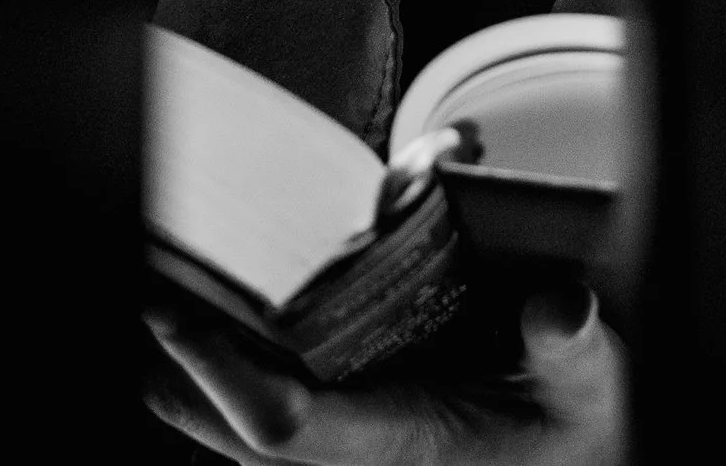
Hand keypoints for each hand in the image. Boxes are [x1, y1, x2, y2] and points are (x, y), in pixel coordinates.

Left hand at [144, 284, 624, 464]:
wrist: (576, 463)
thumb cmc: (577, 427)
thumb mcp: (591, 384)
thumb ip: (571, 346)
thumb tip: (559, 307)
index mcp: (402, 453)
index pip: (284, 426)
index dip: (219, 372)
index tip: (167, 312)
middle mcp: (357, 465)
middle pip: (227, 430)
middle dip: (173, 362)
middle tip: (133, 279)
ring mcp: (343, 460)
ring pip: (228, 432)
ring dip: (184, 368)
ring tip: (146, 290)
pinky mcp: (341, 446)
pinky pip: (257, 419)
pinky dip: (217, 376)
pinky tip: (192, 322)